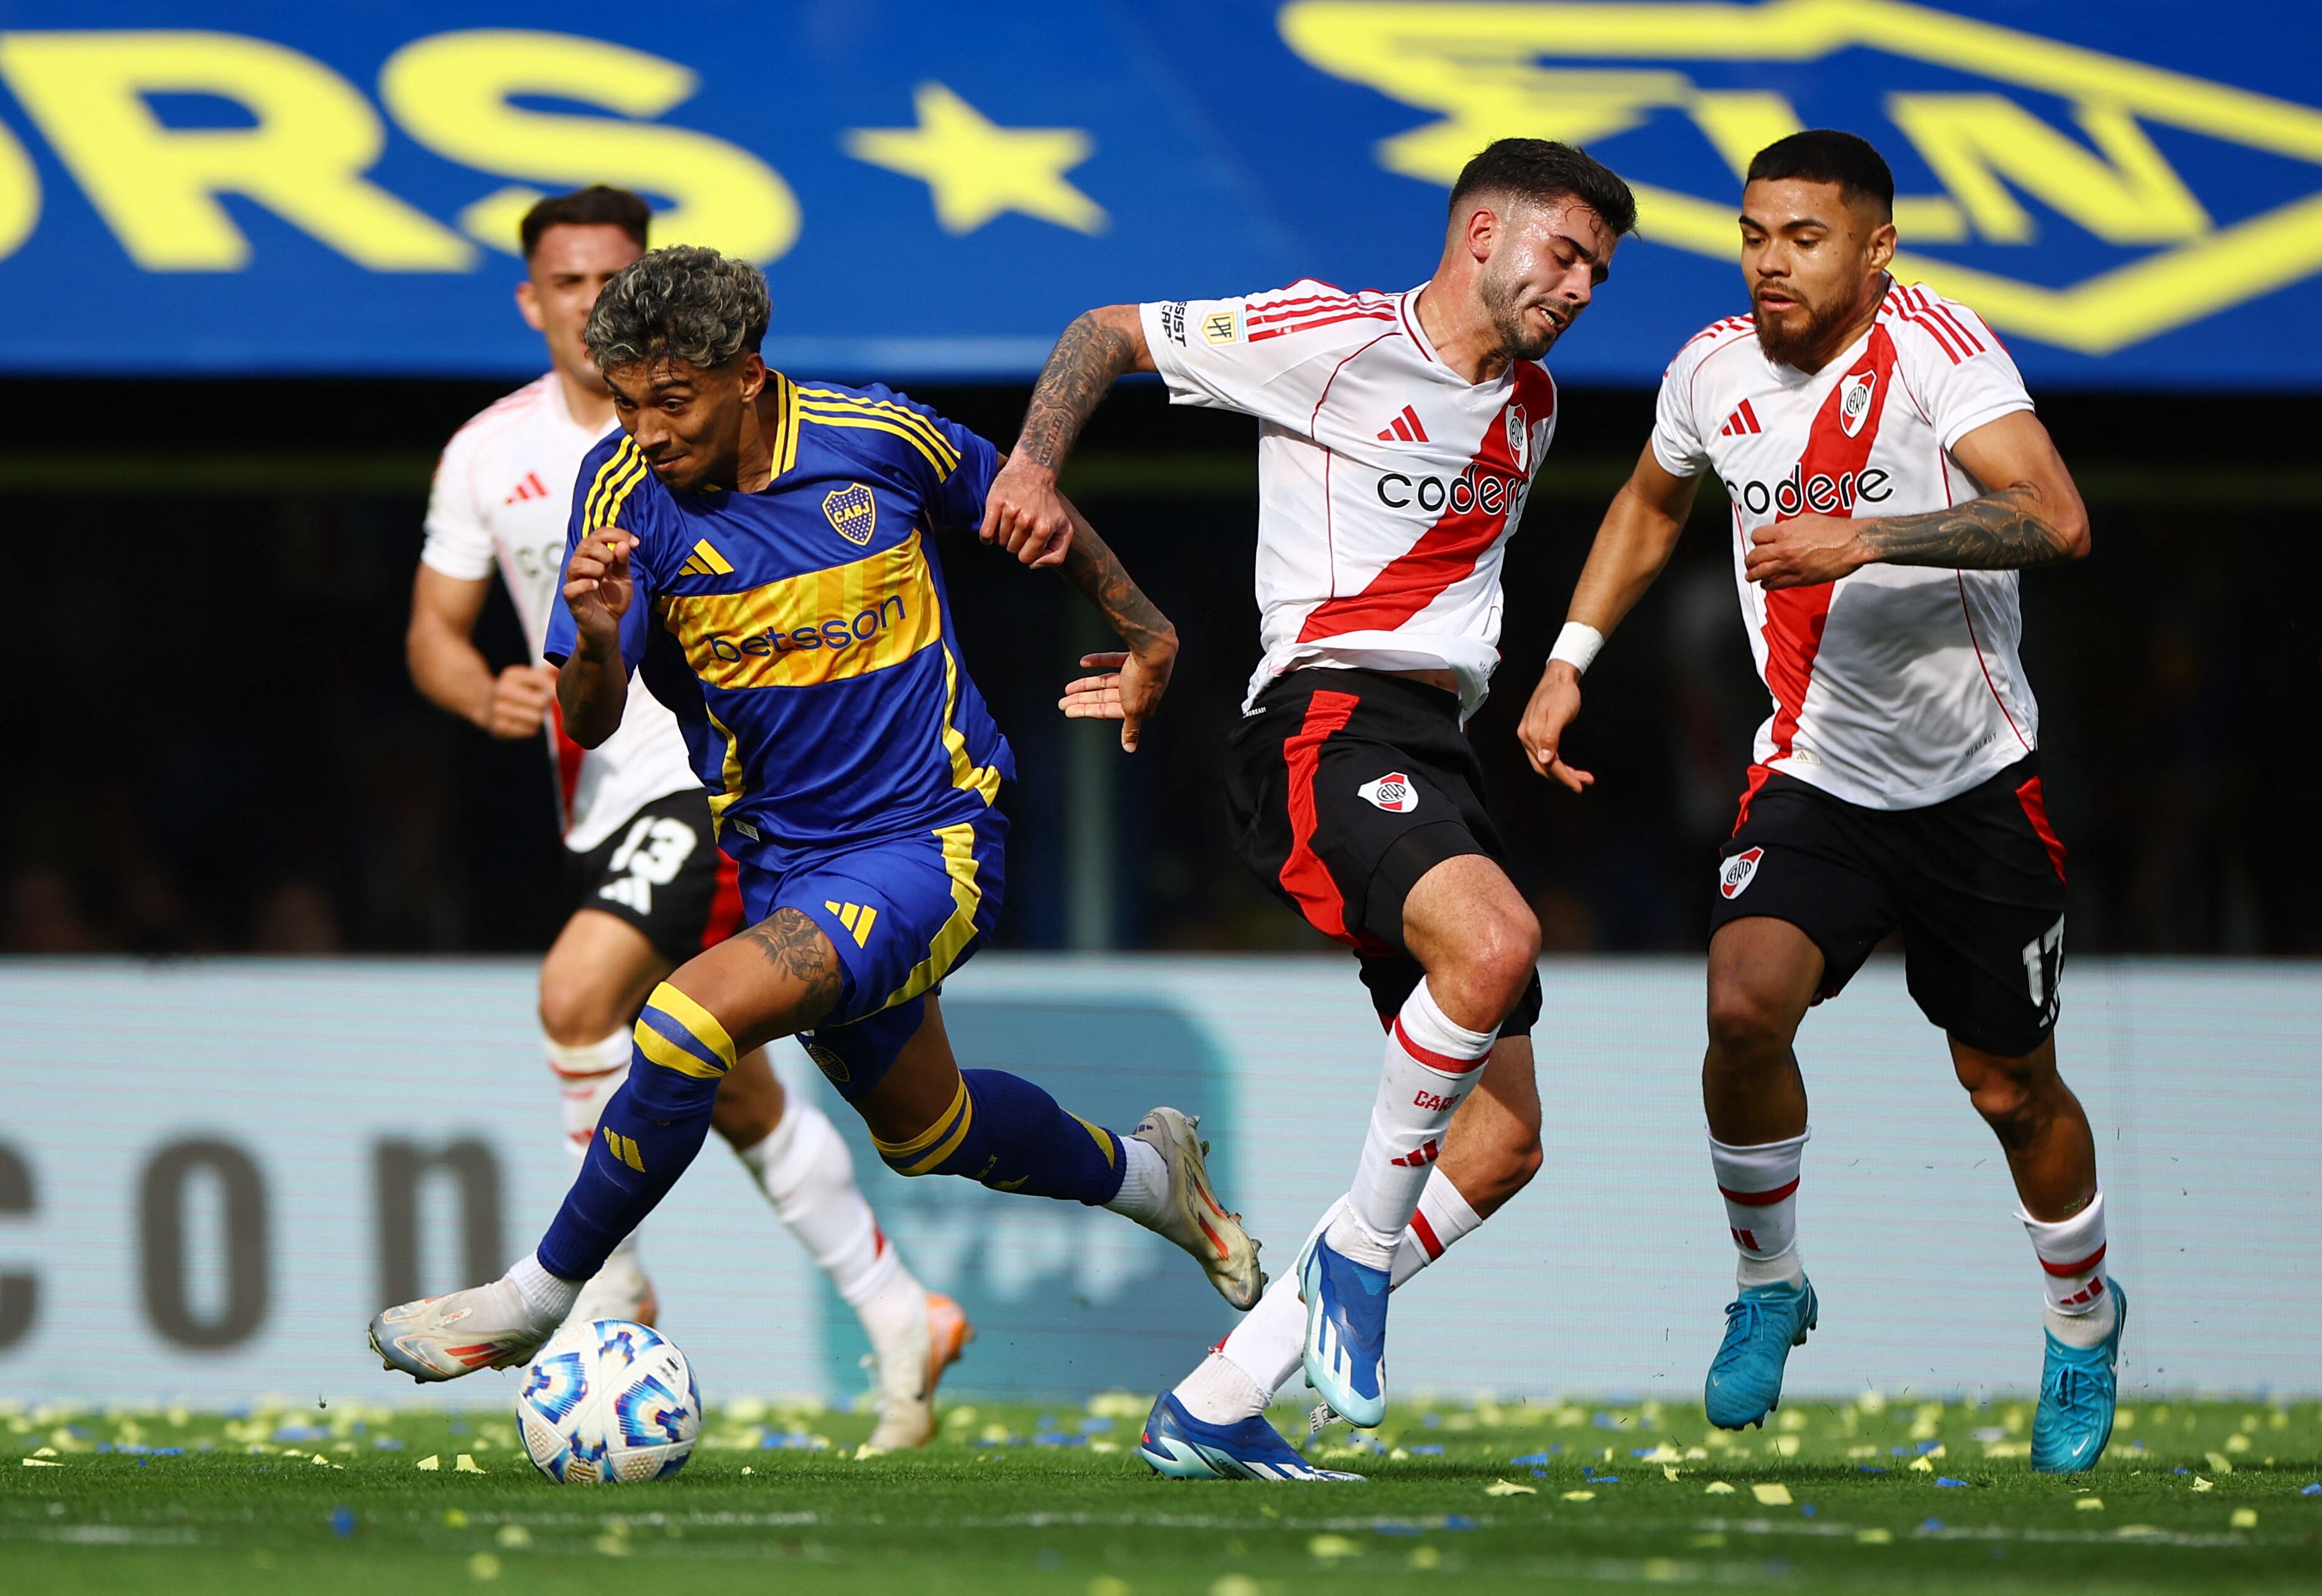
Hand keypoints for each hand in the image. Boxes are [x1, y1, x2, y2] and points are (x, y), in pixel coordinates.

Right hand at [479, 663, 557, 739]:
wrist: (485, 705)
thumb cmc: (516, 690)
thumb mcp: (527, 677)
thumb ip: (546, 672)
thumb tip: (568, 660)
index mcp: (511, 675)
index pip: (541, 680)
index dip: (554, 690)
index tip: (556, 695)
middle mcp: (502, 690)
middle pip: (542, 702)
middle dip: (544, 705)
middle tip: (536, 704)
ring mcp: (498, 709)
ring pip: (537, 718)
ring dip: (538, 718)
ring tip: (528, 713)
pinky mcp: (500, 727)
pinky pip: (530, 731)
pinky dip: (530, 729)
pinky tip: (521, 723)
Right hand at [562, 530, 635, 653]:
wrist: (610, 625)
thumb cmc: (613, 599)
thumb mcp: (624, 578)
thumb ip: (623, 561)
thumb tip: (624, 543)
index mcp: (593, 557)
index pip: (598, 535)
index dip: (616, 534)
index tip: (635, 542)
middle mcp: (581, 566)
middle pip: (585, 545)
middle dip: (604, 551)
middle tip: (614, 563)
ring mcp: (575, 582)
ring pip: (575, 564)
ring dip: (594, 566)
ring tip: (604, 576)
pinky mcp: (573, 600)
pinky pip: (570, 588)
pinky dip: (584, 584)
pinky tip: (596, 585)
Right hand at [980, 456, 1073, 568]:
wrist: (1033, 471)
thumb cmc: (1048, 504)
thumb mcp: (1064, 528)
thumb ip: (1057, 554)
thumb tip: (1033, 566)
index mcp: (1044, 529)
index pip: (1026, 559)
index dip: (1026, 552)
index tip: (1028, 540)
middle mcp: (1027, 520)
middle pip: (1011, 549)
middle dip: (1014, 542)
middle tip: (1020, 526)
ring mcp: (1010, 511)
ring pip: (998, 541)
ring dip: (1002, 535)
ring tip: (1011, 520)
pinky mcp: (995, 503)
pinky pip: (985, 533)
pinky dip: (986, 536)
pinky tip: (994, 527)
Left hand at [1058, 648, 1173, 751]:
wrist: (1154, 650)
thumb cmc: (1145, 680)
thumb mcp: (1134, 709)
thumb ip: (1131, 729)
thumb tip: (1130, 748)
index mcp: (1137, 706)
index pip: (1106, 710)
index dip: (1086, 711)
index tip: (1069, 711)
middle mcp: (1136, 692)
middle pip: (1104, 697)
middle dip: (1082, 700)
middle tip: (1062, 701)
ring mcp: (1134, 675)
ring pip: (1106, 681)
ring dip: (1087, 684)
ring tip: (1069, 687)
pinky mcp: (1133, 659)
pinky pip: (1112, 661)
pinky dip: (1099, 661)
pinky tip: (1084, 662)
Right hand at [1516, 662, 1593, 793]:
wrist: (1559, 676)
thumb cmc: (1561, 692)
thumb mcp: (1560, 714)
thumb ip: (1551, 737)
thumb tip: (1545, 759)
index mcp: (1531, 733)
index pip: (1548, 763)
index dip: (1564, 777)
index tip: (1579, 784)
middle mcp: (1527, 736)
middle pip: (1544, 767)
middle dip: (1564, 778)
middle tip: (1582, 783)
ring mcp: (1530, 735)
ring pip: (1545, 763)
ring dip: (1562, 773)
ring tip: (1580, 777)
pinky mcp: (1536, 732)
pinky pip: (1545, 755)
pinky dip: (1557, 763)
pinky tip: (1568, 766)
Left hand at [1744, 514, 1869, 588]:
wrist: (1853, 543)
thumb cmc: (1836, 530)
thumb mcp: (1809, 519)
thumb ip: (1791, 524)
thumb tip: (1782, 529)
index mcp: (1785, 532)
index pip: (1757, 536)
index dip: (1756, 540)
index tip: (1758, 543)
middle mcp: (1784, 549)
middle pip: (1754, 556)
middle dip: (1750, 560)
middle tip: (1750, 562)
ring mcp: (1791, 565)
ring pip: (1761, 573)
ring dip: (1752, 575)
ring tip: (1751, 576)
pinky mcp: (1800, 578)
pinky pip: (1777, 584)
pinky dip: (1768, 585)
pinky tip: (1767, 585)